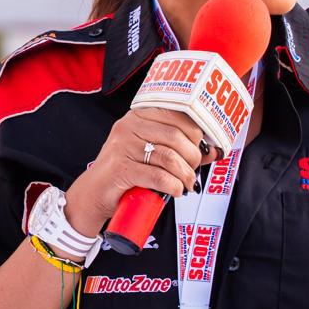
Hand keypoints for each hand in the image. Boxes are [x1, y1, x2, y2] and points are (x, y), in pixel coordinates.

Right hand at [64, 107, 214, 235]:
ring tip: (187, 184)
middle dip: (192, 156)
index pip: (176, 114)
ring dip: (185, 174)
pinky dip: (173, 185)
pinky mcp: (120, 169)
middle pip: (175, 136)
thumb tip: (214, 150)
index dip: (196, 133)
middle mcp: (128, 127)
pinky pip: (157, 176)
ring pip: (168, 157)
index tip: (201, 149)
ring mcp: (122, 147)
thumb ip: (181, 150)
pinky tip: (176, 190)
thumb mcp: (152, 155)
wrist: (94, 194)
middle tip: (193, 170)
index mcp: (138, 116)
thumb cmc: (125, 173)